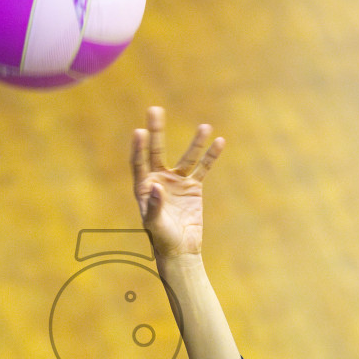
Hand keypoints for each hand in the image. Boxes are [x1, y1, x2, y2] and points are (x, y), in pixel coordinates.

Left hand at [131, 106, 223, 259]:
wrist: (180, 250)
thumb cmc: (161, 239)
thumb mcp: (154, 224)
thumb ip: (155, 205)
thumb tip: (157, 186)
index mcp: (144, 187)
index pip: (139, 162)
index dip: (139, 147)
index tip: (140, 131)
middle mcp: (159, 179)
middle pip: (157, 150)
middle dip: (156, 130)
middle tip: (155, 109)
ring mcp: (177, 181)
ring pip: (186, 157)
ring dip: (195, 143)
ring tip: (205, 126)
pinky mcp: (194, 187)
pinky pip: (204, 168)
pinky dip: (211, 156)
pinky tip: (219, 142)